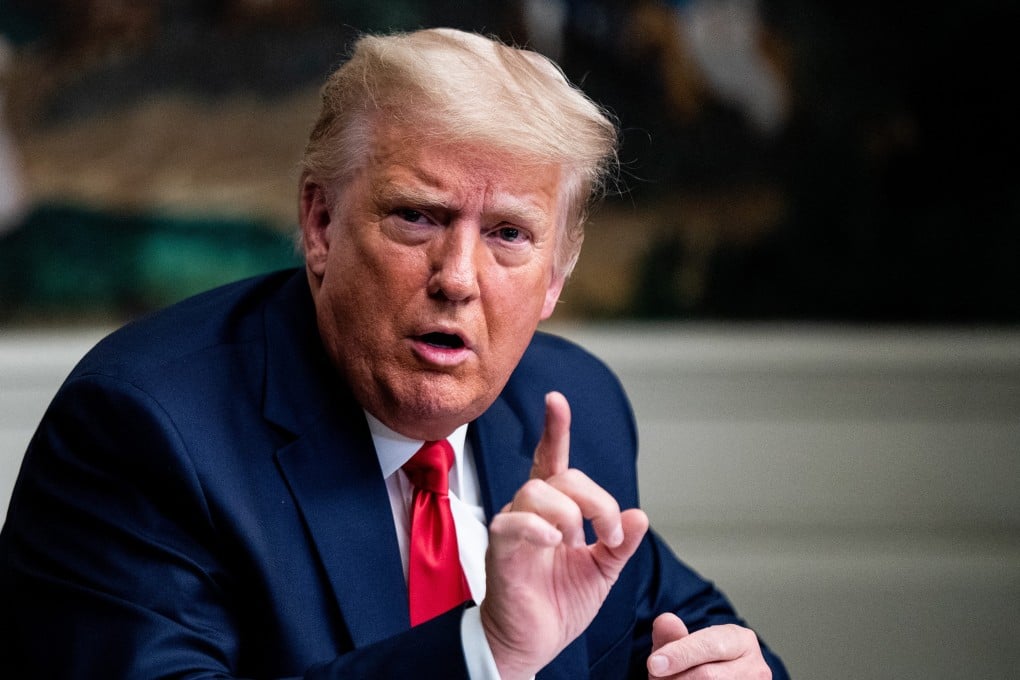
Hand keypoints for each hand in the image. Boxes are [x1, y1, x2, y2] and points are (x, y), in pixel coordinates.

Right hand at [480, 391, 648, 679]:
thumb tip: (640, 514)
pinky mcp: (499, 549)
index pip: (553, 460)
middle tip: (611, 535)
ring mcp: (513, 528)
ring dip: (569, 514)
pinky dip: (536, 528)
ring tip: (577, 545)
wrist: (532, 643)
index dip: (555, 430)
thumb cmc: (559, 604)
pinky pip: (512, 523)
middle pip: (561, 477)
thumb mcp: (602, 571)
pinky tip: (553, 544)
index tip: (556, 400)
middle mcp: (531, 512)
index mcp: (555, 511)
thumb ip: (620, 542)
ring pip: (537, 491)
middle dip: (596, 501)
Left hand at [647, 613, 771, 678]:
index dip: (680, 655)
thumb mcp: (686, 645)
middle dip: (677, 678)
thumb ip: (673, 635)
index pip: (709, 646)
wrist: (720, 678)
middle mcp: (756, 668)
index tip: (654, 664)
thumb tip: (665, 621)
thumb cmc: (702, 661)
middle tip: (657, 677)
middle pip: (710, 676)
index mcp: (742, 641)